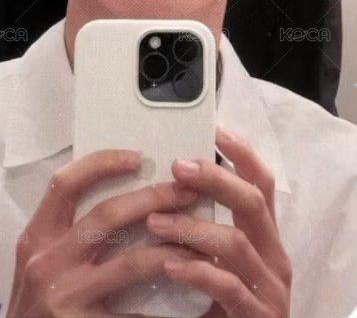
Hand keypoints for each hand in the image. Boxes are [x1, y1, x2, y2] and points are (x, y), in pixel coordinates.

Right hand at [6, 149, 198, 317]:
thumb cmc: (39, 303)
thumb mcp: (44, 260)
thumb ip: (71, 233)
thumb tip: (128, 197)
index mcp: (36, 237)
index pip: (65, 184)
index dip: (102, 164)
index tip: (137, 157)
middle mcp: (47, 262)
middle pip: (107, 216)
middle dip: (154, 198)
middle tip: (187, 191)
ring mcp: (64, 297)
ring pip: (130, 263)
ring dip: (172, 249)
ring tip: (199, 242)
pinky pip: (136, 314)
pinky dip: (165, 305)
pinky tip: (186, 292)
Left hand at [146, 127, 291, 317]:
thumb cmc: (225, 298)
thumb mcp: (220, 256)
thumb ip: (206, 225)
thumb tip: (169, 183)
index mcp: (264, 235)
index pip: (262, 183)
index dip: (242, 154)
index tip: (216, 129)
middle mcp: (273, 255)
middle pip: (253, 202)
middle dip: (215, 179)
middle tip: (177, 166)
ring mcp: (269, 287)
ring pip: (235, 242)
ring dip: (191, 227)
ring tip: (155, 221)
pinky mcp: (258, 316)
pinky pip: (227, 286)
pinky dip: (197, 271)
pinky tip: (170, 265)